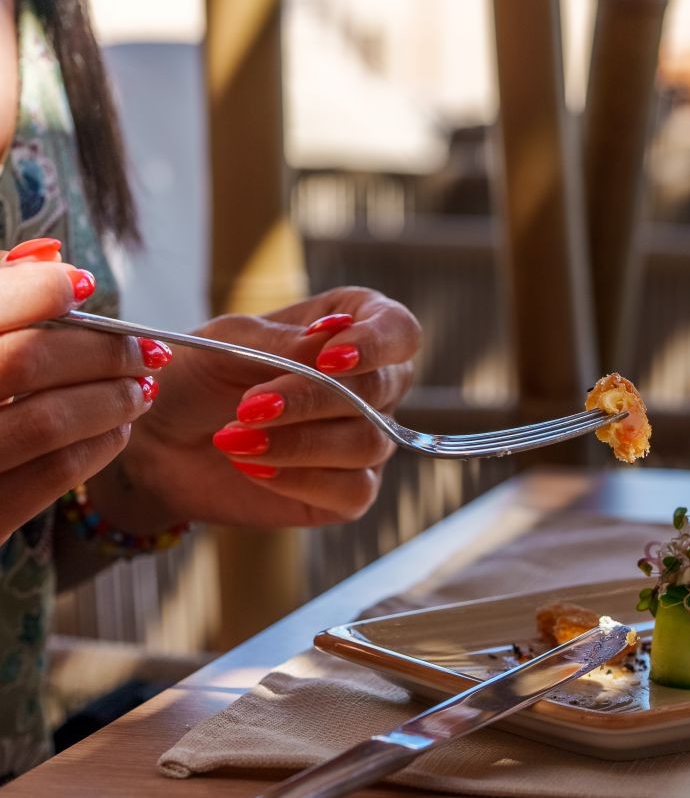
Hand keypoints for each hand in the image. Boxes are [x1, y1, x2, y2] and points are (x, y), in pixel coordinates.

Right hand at [0, 239, 164, 540]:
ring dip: (111, 399)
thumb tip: (50, 256)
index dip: (36, 291)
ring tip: (142, 389)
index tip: (84, 284)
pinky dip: (97, 446)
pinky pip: (51, 475)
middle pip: (23, 362)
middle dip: (98, 351)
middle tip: (144, 350)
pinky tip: (118, 431)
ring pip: (45, 421)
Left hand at [98, 287, 419, 527]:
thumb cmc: (197, 376)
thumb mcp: (229, 341)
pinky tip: (254, 468)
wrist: (157, 441)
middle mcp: (370, 386)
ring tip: (234, 438)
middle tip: (251, 405)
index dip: (377, 342)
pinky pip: (355, 490)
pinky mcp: (348, 492)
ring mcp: (364, 440)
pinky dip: (301, 479)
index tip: (329, 357)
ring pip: (369, 441)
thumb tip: (334, 339)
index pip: (399, 330)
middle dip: (313, 398)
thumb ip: (284, 341)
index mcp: (352, 331)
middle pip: (382, 388)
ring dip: (299, 441)